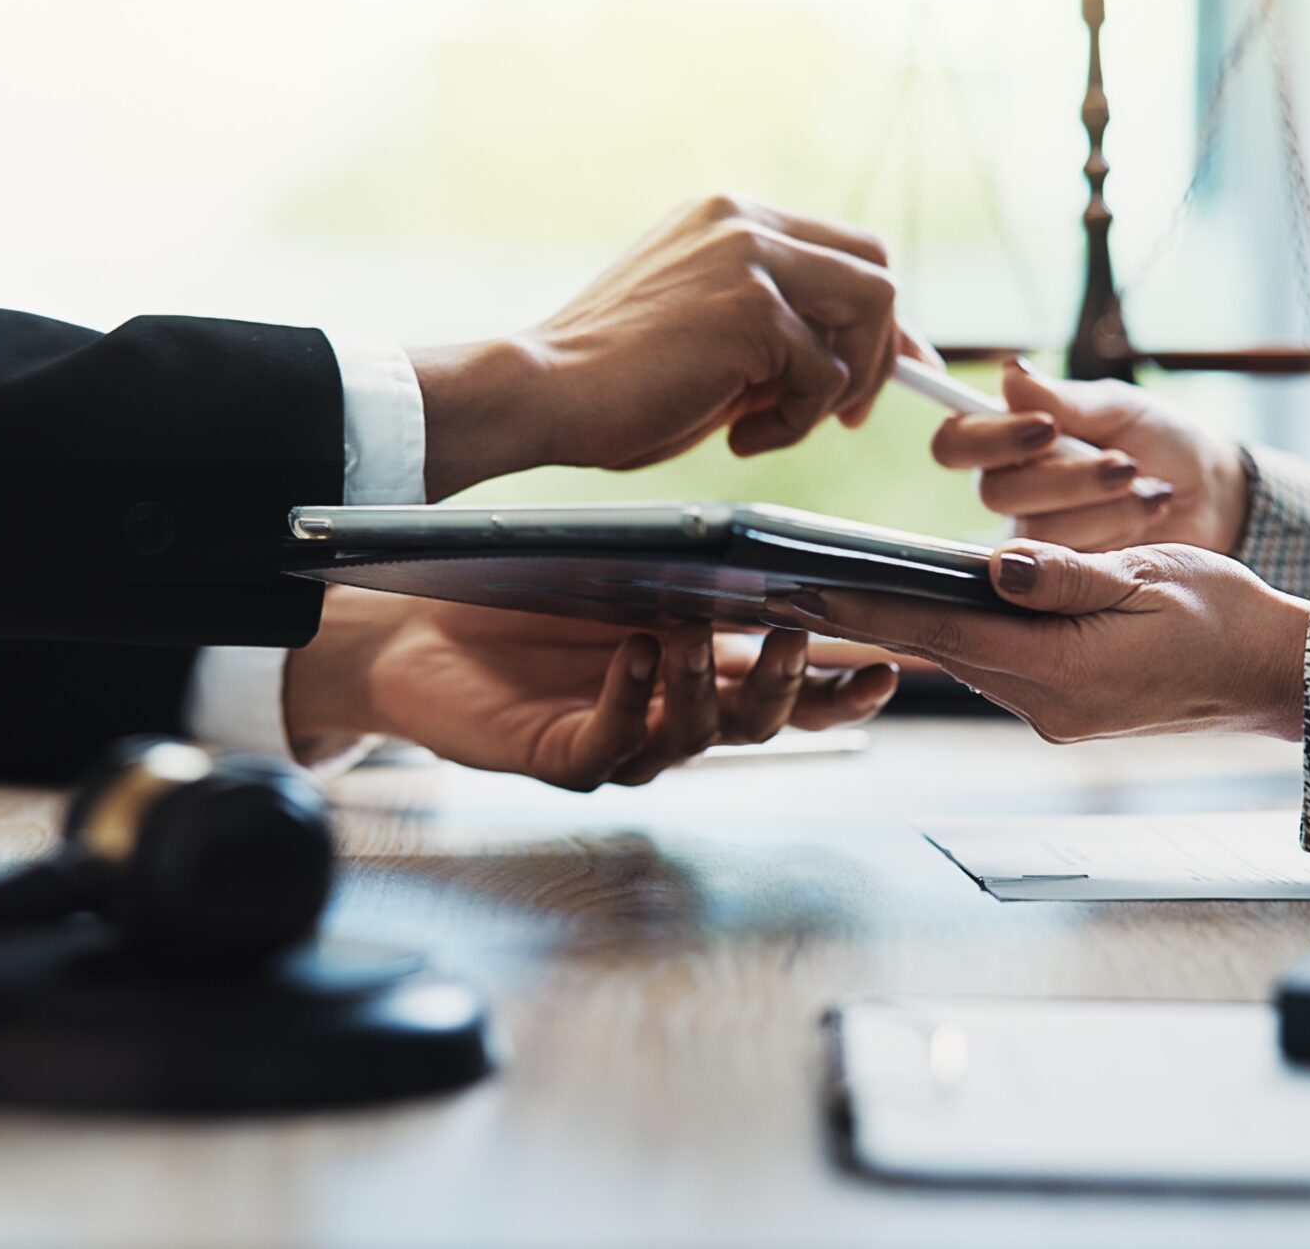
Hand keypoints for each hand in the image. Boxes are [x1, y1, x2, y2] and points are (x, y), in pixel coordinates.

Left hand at [283, 589, 899, 789]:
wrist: (421, 631)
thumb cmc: (529, 600)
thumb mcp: (630, 579)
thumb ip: (699, 580)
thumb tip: (776, 552)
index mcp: (702, 678)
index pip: (789, 694)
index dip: (840, 690)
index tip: (887, 668)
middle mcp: (672, 721)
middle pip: (754, 725)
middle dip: (782, 689)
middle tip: (791, 640)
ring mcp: (622, 745)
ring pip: (686, 737)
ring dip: (700, 686)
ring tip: (694, 633)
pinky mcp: (562, 758)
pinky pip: (609, 743)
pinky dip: (628, 697)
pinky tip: (636, 655)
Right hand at [408, 194, 926, 498]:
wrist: (542, 393)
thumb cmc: (611, 382)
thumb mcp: (708, 335)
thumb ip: (775, 330)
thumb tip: (861, 362)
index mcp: (727, 218)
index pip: (840, 249)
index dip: (869, 317)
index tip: (870, 371)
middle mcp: (744, 220)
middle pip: (874, 266)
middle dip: (877, 347)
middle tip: (843, 411)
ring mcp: (751, 256)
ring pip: (871, 306)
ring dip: (842, 382)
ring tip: (774, 423)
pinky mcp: (754, 307)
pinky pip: (826, 372)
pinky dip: (796, 421)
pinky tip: (739, 438)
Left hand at [768, 540, 1307, 743]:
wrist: (1273, 674)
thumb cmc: (1223, 616)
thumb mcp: (1149, 577)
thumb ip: (1068, 576)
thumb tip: (997, 567)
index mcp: (1065, 670)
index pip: (941, 632)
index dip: (867, 609)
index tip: (803, 591)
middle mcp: (1047, 704)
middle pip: (937, 650)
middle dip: (863, 618)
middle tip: (785, 588)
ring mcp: (1053, 715)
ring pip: (962, 660)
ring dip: (905, 629)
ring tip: (831, 592)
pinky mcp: (1064, 710)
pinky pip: (994, 668)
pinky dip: (955, 638)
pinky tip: (924, 610)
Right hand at [930, 361, 1251, 553]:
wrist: (1211, 495)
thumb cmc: (1161, 440)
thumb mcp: (1121, 408)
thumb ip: (1065, 400)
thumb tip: (1009, 374)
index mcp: (1009, 439)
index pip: (955, 442)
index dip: (990, 439)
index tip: (1048, 428)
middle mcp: (1010, 489)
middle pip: (993, 493)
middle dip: (1067, 478)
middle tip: (1124, 464)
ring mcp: (1034, 540)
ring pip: (1035, 533)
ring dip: (1102, 506)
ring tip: (1151, 488)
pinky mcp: (1063, 579)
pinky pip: (1068, 565)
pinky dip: (1119, 530)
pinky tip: (1151, 513)